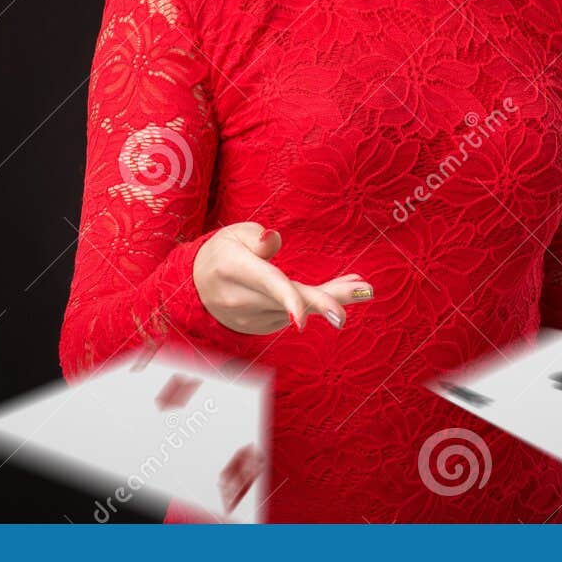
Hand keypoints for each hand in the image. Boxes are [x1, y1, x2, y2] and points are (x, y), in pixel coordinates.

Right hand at [193, 221, 372, 334]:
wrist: (195, 289)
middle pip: (292, 299)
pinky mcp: (263, 327)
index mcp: (235, 269)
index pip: (266, 283)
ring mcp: (253, 319)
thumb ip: (255, 236)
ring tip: (364, 287)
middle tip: (366, 292)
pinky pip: (297, 314)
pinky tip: (342, 292)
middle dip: (328, 299)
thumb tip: (272, 241)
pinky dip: (318, 303)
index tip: (303, 320)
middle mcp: (243, 299)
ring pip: (300, 307)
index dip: (287, 300)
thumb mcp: (233, 234)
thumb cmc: (220, 253)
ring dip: (332, 297)